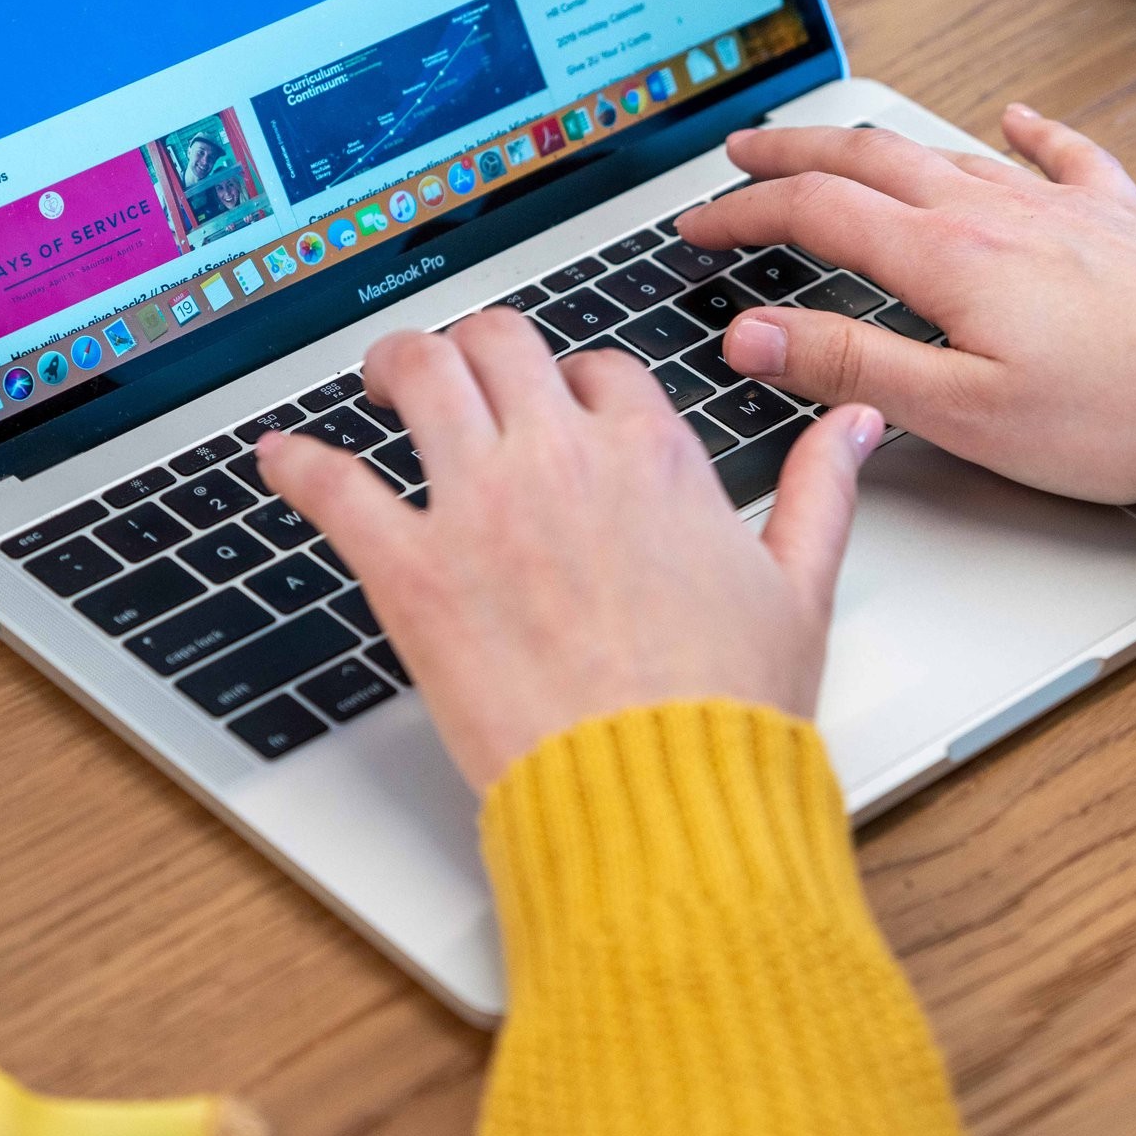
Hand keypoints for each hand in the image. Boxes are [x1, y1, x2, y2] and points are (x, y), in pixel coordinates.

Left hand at [255, 311, 886, 790]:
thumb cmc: (727, 708)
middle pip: (500, 344)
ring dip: (391, 363)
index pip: (600, 371)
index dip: (576, 385)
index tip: (561, 410)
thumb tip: (854, 427)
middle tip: (454, 367)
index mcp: (653, 455)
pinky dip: (300, 464)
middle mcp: (560, 458)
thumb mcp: (799, 588)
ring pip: (419, 376)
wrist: (661, 791)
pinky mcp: (411, 571)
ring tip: (377, 376)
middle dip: (476, 346)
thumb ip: (820, 492)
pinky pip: (336, 486)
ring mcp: (479, 507)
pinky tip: (281, 459)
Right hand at [675, 107, 1135, 503]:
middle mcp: (995, 213)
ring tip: (837, 144)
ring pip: (944, 152)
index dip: (744, 215)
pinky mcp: (1116, 221)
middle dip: (791, 154)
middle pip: (868, 159)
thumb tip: (752, 333)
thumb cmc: (1116, 415)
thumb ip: (851, 365)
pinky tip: (1012, 117)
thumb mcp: (962, 412)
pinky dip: (1023, 131)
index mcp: (947, 258)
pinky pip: (1060, 155)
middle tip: (739, 156)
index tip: (699, 227)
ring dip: (876, 143)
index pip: (816, 213)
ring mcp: (1058, 208)